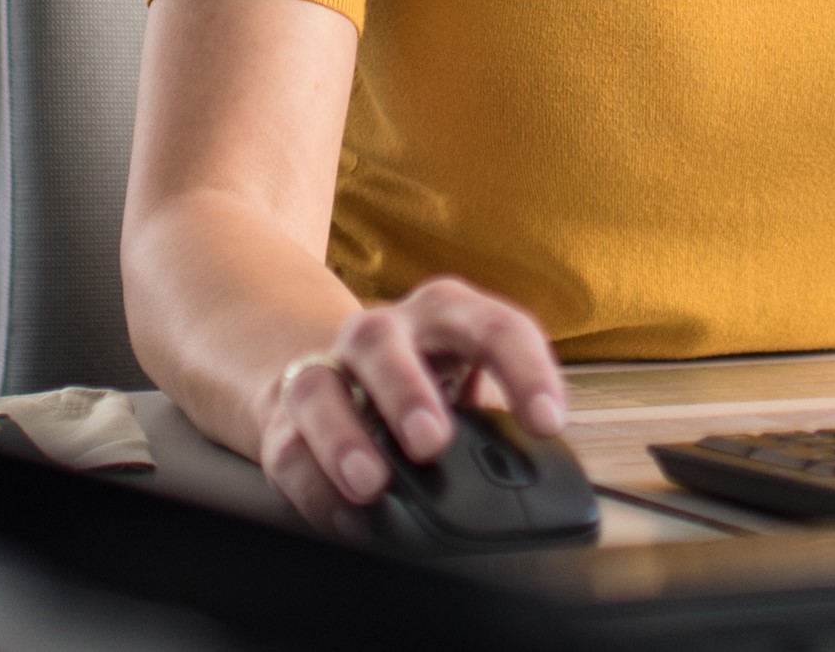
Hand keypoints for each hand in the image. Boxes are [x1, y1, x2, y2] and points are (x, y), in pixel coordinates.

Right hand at [257, 277, 567, 534]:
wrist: (356, 374)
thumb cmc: (438, 384)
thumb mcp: (476, 386)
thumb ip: (498, 424)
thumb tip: (530, 484)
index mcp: (448, 314)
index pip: (494, 326)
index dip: (525, 371)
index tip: (547, 424)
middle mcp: (384, 332)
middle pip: (385, 341)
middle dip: (407, 391)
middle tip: (432, 443)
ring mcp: (329, 369)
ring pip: (320, 386)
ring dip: (344, 437)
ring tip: (371, 485)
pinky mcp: (288, 416)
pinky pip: (289, 446)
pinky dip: (316, 487)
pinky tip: (346, 520)